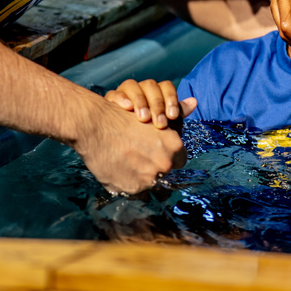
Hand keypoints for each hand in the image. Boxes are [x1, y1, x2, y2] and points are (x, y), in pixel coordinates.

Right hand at [74, 98, 188, 194]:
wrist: (95, 127)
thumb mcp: (152, 116)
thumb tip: (194, 103)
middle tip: (138, 156)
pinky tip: (117, 167)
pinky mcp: (131, 188)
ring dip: (140, 174)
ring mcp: (148, 178)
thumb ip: (176, 116)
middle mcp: (164, 164)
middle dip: (154, 166)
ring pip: (148, 181)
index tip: (157, 153)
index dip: (168, 156)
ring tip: (125, 160)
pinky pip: (133, 188)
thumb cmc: (123, 118)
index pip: (180, 160)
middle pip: (165, 172)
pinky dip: (126, 180)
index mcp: (173, 147)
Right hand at [105, 78, 196, 128]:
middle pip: (151, 86)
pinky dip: (121, 99)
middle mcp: (140, 89)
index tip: (172, 117)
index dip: (171, 99)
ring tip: (144, 119)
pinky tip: (127, 109)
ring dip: (140, 101)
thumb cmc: (147, 135)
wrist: (119, 143)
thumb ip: (177, 113)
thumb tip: (194, 101)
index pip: (166, 86)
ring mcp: (124, 93)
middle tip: (160, 124)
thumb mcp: (164, 127)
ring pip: (133, 85)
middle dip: (157, 104)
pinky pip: (113, 93)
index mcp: (155, 92)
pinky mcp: (108, 101)